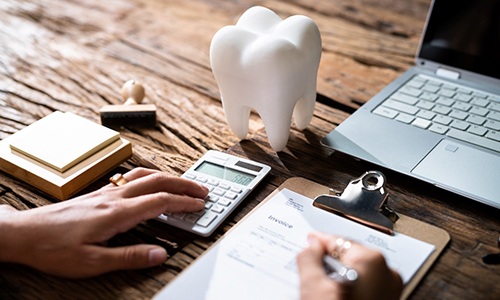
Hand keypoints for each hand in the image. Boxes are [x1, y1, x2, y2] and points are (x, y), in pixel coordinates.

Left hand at [0, 168, 207, 277]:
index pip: (159, 201)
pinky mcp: (98, 194)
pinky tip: (150, 183)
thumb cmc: (54, 248)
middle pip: (157, 181)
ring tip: (183, 184)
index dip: (183, 203)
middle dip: (183, 184)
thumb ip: (130, 257)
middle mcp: (113, 197)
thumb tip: (160, 254)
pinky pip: (132, 178)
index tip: (200, 205)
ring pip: (144, 175)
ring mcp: (106, 193)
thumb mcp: (92, 262)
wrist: (23, 234)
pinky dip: (151, 177)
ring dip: (168, 177)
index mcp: (116, 213)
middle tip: (202, 190)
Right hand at [296, 232, 401, 299]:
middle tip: (310, 264)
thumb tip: (311, 247)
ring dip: (338, 275)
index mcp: (373, 260)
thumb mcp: (313, 286)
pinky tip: (334, 294)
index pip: (339, 241)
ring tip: (321, 284)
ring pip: (356, 272)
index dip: (319, 241)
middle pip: (349, 256)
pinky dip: (349, 286)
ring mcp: (390, 290)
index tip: (310, 240)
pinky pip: (364, 286)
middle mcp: (388, 273)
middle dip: (329, 260)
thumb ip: (309, 258)